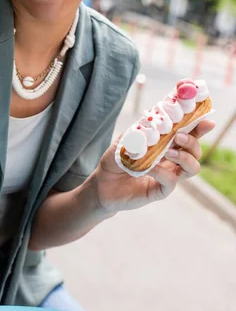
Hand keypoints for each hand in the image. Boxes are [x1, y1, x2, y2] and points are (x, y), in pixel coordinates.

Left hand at [95, 119, 215, 214]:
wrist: (103, 182)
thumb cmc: (117, 158)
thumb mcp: (126, 139)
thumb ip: (142, 130)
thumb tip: (156, 120)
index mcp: (166, 144)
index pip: (188, 135)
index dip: (199, 128)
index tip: (207, 122)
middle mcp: (171, 160)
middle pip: (195, 152)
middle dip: (192, 142)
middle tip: (178, 136)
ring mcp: (167, 176)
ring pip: (192, 169)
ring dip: (184, 158)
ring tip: (168, 152)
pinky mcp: (160, 191)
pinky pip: (171, 182)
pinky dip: (163, 173)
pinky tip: (150, 168)